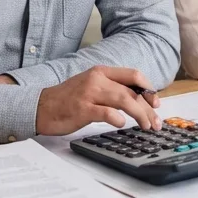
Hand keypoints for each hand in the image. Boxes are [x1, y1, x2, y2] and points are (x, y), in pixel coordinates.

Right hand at [35, 66, 161, 135]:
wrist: (41, 107)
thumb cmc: (69, 99)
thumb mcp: (92, 86)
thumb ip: (112, 89)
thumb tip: (138, 99)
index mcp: (101, 71)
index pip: (134, 75)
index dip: (149, 89)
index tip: (156, 103)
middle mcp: (97, 79)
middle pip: (132, 91)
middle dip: (149, 108)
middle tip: (156, 122)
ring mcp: (89, 93)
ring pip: (124, 100)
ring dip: (140, 115)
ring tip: (146, 126)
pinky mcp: (82, 109)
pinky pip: (107, 113)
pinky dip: (118, 119)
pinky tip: (121, 124)